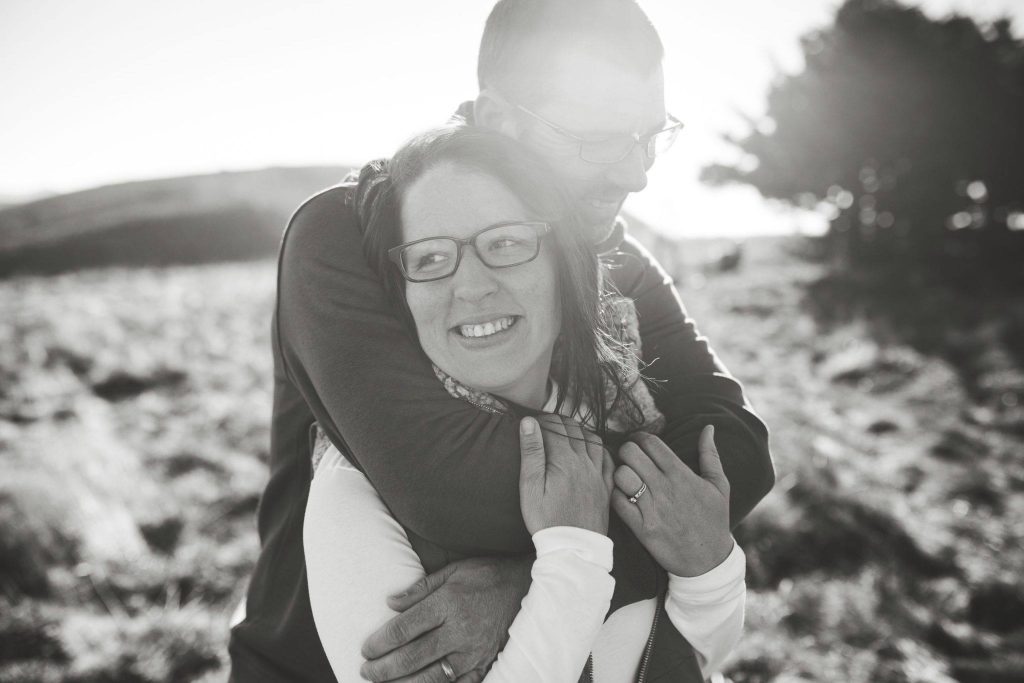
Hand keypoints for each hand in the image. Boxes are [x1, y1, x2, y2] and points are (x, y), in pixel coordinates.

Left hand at [360, 555, 531, 681]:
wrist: (528, 587)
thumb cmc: (487, 576)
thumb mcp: (454, 571)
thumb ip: (421, 588)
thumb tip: (390, 603)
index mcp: (449, 603)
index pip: (405, 628)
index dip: (381, 642)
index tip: (366, 648)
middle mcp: (460, 630)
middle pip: (413, 656)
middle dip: (384, 668)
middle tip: (366, 670)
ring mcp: (473, 652)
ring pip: (430, 677)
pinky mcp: (485, 664)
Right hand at [518, 414, 614, 535]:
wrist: (573, 548)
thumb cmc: (546, 519)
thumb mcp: (530, 486)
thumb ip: (531, 452)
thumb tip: (529, 422)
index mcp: (565, 459)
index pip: (554, 426)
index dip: (540, 422)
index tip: (531, 425)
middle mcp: (585, 461)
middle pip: (573, 428)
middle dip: (557, 423)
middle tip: (544, 428)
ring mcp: (598, 473)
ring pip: (592, 438)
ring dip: (578, 431)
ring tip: (565, 435)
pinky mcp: (606, 486)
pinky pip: (606, 457)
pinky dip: (597, 447)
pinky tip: (589, 450)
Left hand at [611, 425, 731, 576]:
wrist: (708, 561)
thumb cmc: (714, 520)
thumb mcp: (719, 485)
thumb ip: (710, 454)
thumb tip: (708, 427)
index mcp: (681, 474)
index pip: (650, 442)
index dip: (640, 438)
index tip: (639, 443)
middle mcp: (665, 488)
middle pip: (631, 454)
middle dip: (626, 451)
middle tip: (629, 459)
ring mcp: (652, 508)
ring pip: (621, 476)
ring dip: (619, 473)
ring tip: (626, 478)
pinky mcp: (642, 528)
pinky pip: (618, 502)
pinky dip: (616, 496)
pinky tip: (624, 497)